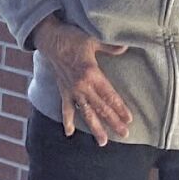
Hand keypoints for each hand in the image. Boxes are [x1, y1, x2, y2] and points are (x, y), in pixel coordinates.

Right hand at [32, 15, 130, 145]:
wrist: (50, 39)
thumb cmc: (72, 37)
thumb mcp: (93, 39)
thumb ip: (110, 47)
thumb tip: (125, 48)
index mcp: (91, 74)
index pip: (109, 95)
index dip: (119, 108)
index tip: (129, 120)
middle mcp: (81, 86)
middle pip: (100, 108)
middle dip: (112, 122)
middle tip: (124, 134)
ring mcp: (71, 90)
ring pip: (85, 113)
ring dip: (94, 128)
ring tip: (102, 142)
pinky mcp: (63, 90)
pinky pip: (65, 109)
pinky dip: (67, 120)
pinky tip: (69, 133)